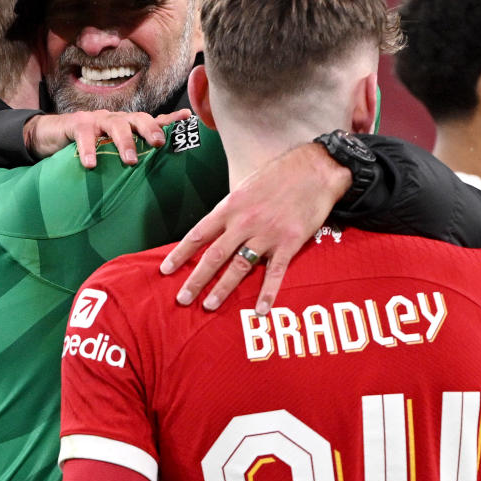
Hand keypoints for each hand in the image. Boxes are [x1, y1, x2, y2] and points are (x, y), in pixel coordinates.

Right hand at [24, 109, 191, 165]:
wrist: (51, 135)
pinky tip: (91, 164)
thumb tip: (156, 167)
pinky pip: (85, 135)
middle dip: (150, 129)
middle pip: (138, 118)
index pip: (152, 120)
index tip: (188, 119)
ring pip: (115, 125)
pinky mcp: (76, 124)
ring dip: (124, 142)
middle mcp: (115, 119)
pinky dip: (89, 149)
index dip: (170, 119)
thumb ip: (131, 153)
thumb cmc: (87, 145)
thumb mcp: (111, 149)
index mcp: (127, 125)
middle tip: (158, 144)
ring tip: (130, 161)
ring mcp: (96, 120)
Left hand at [159, 141, 351, 313]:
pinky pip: (275, 272)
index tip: (165, 270)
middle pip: (214, 256)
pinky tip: (260, 310)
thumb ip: (232, 209)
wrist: (315, 169)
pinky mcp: (289, 243)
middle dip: (196, 279)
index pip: (198, 234)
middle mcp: (244, 223)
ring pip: (239, 267)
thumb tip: (218, 226)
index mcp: (230, 207)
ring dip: (223, 289)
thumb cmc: (279, 174)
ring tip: (209, 306)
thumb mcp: (246, 185)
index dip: (180, 254)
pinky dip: (267, 293)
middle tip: (183, 299)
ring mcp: (267, 234)